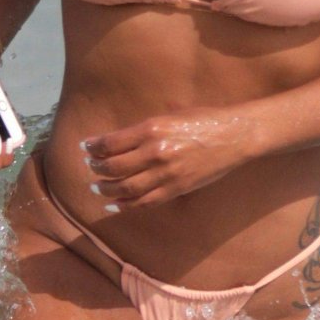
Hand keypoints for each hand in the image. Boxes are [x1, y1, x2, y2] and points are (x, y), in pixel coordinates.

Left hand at [82, 107, 253, 206]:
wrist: (234, 136)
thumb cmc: (203, 119)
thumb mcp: (170, 114)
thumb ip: (144, 127)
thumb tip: (117, 139)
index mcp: (152, 129)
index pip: (111, 143)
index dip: (94, 147)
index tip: (85, 146)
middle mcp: (155, 152)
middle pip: (114, 167)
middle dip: (96, 168)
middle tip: (89, 167)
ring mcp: (166, 174)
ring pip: (125, 188)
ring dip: (106, 188)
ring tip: (97, 186)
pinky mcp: (176, 189)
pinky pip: (145, 202)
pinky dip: (125, 205)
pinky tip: (114, 203)